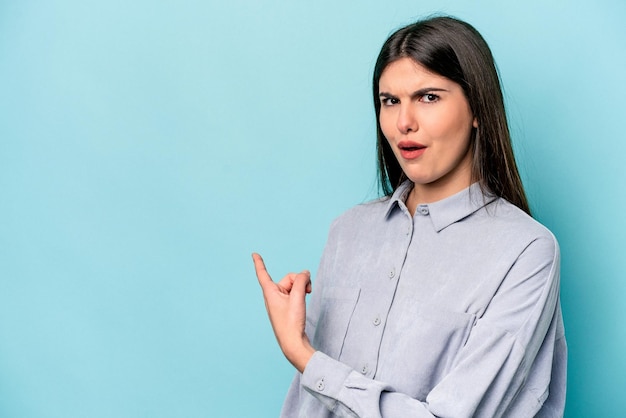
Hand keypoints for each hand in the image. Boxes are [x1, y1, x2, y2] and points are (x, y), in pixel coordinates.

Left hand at [252, 253, 314, 372]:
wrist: (293, 343)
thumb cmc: (291, 322)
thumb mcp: (297, 297)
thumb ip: (301, 281)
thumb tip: (305, 272)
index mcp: (270, 293)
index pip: (263, 274)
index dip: (259, 263)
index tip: (254, 254)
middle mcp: (273, 296)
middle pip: (288, 278)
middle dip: (300, 280)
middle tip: (309, 290)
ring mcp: (280, 302)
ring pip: (293, 286)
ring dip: (303, 287)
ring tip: (308, 295)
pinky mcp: (286, 307)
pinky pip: (294, 293)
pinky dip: (301, 293)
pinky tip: (306, 297)